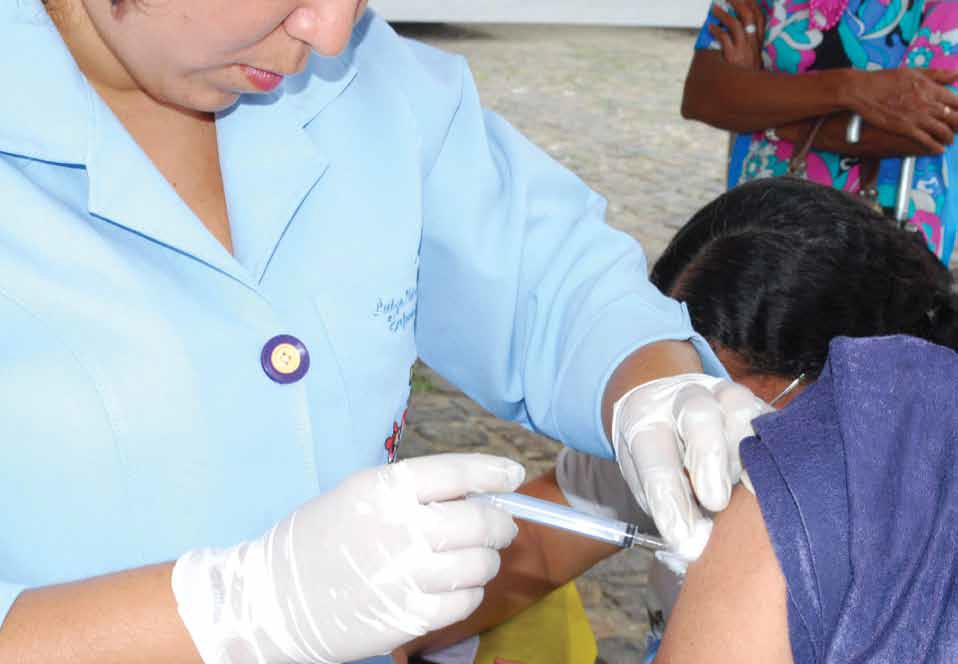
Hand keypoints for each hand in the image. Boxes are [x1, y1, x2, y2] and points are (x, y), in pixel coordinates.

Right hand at [171, 454, 524, 663]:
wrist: (274, 599)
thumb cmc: (317, 539)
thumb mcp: (358, 495)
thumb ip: (413, 491)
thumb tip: (475, 494)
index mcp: (385, 490)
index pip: (457, 472)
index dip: (493, 472)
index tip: (512, 474)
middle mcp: (401, 529)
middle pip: (480, 522)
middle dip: (501, 524)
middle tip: (500, 526)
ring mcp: (407, 576)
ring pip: (480, 564)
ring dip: (487, 559)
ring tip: (472, 558)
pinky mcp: (409, 617)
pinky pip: (465, 601)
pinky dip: (470, 592)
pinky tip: (455, 586)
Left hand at [612, 374, 769, 559]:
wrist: (669, 406)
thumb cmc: (661, 453)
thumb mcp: (649, 481)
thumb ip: (671, 508)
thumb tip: (697, 545)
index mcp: (644, 421)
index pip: (655, 459)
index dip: (670, 502)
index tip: (683, 540)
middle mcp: (683, 399)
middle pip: (699, 416)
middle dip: (710, 459)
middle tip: (716, 502)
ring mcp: (722, 395)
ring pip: (741, 412)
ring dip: (746, 456)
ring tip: (745, 489)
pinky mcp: (756, 402)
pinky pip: (772, 420)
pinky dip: (775, 451)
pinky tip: (774, 480)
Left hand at [709, 0, 764, 70]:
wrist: (749, 95)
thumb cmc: (747, 77)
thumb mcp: (752, 59)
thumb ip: (746, 46)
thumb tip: (731, 32)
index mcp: (759, 42)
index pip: (759, 17)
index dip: (752, 4)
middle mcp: (753, 43)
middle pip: (749, 16)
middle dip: (739, 3)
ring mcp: (744, 50)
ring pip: (736, 24)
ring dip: (724, 14)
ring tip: (714, 9)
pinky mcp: (733, 57)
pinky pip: (725, 39)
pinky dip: (717, 31)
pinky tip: (710, 28)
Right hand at [844, 67, 957, 153]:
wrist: (863, 91)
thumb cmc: (883, 80)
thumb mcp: (913, 71)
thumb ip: (936, 74)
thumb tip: (955, 74)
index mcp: (930, 88)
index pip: (956, 100)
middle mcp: (927, 103)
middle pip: (953, 117)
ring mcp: (917, 117)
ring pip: (943, 130)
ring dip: (949, 136)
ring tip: (950, 139)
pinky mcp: (905, 129)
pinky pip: (926, 141)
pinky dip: (935, 146)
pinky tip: (939, 149)